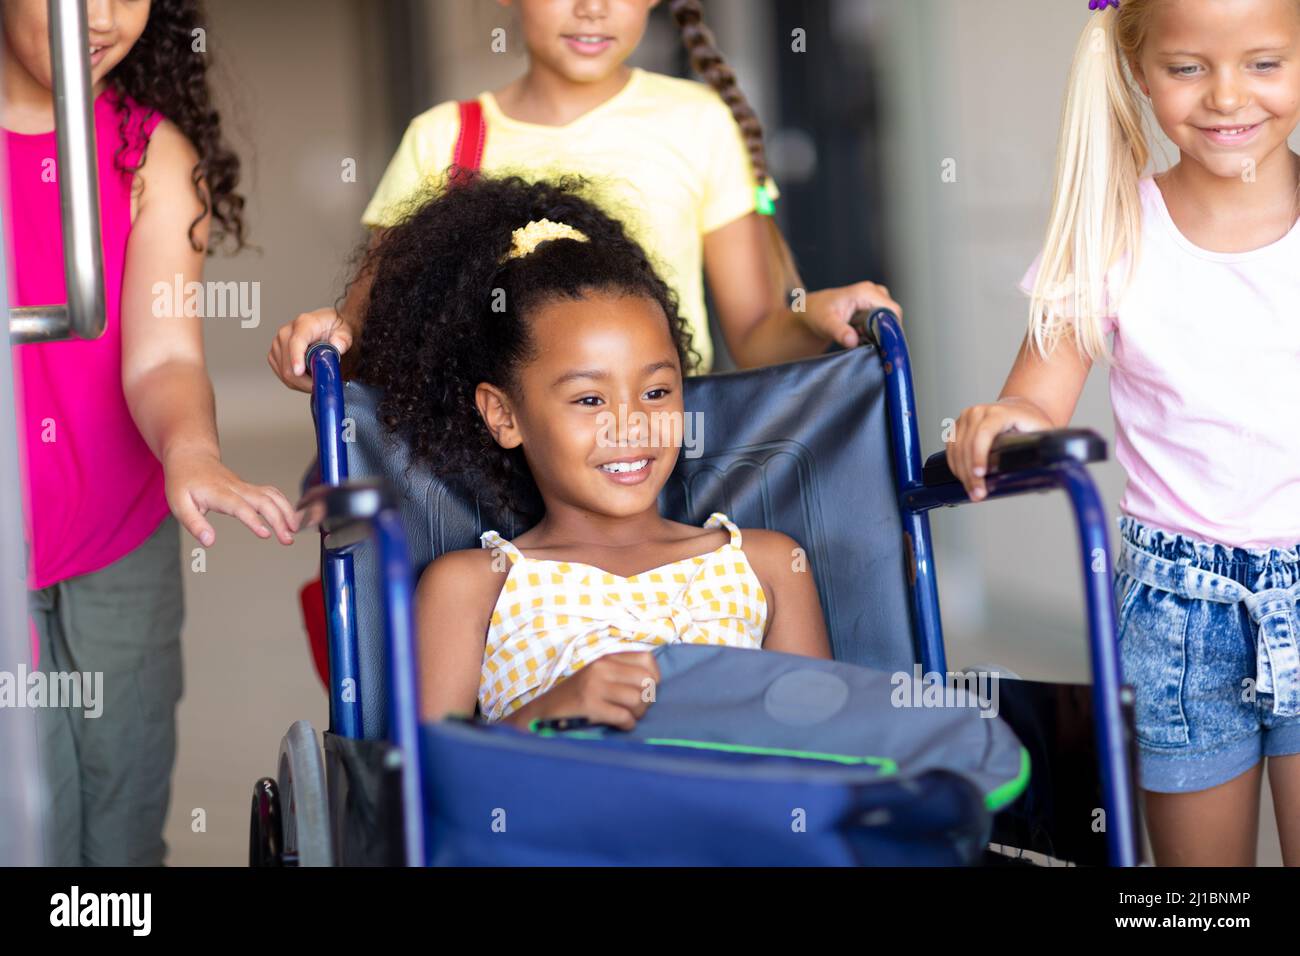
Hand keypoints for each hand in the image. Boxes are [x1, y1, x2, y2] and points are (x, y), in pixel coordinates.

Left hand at [163, 448, 299, 545]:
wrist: (191, 457)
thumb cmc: (183, 480)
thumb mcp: (179, 505)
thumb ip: (195, 524)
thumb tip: (209, 541)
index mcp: (218, 493)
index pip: (240, 507)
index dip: (254, 520)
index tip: (266, 534)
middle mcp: (236, 488)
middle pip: (264, 501)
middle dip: (280, 519)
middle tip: (287, 539)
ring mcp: (245, 486)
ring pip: (273, 495)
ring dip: (287, 511)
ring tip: (294, 530)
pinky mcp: (249, 488)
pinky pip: (272, 493)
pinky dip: (285, 504)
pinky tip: (290, 517)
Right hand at [267, 307, 353, 391]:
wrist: (326, 326)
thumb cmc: (333, 328)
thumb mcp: (345, 331)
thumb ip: (342, 339)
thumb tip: (336, 347)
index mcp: (304, 324)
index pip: (296, 342)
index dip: (296, 358)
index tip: (299, 371)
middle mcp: (286, 332)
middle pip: (288, 364)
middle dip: (305, 381)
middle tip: (321, 384)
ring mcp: (278, 344)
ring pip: (284, 373)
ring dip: (301, 383)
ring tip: (316, 378)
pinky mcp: (275, 355)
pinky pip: (281, 375)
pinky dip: (295, 381)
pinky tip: (307, 377)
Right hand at [510, 651, 660, 730]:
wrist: (542, 714)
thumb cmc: (576, 699)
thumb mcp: (599, 678)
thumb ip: (622, 675)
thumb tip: (653, 684)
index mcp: (606, 659)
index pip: (647, 660)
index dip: (653, 678)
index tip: (644, 692)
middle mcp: (601, 668)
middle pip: (647, 680)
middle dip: (648, 700)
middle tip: (636, 710)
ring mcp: (594, 685)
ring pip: (637, 699)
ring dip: (637, 714)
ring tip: (626, 718)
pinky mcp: (589, 704)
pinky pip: (624, 716)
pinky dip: (626, 725)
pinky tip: (618, 726)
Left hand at [800, 282, 902, 348]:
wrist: (810, 311)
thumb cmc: (816, 314)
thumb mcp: (825, 324)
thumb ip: (839, 332)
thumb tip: (852, 340)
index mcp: (866, 292)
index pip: (893, 311)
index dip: (891, 329)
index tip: (881, 345)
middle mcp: (874, 293)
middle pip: (893, 317)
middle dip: (885, 333)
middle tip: (868, 344)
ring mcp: (875, 300)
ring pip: (889, 321)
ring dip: (880, 334)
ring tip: (863, 341)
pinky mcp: (873, 308)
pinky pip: (883, 322)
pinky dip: (876, 333)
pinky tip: (863, 339)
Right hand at [949, 398, 1054, 501]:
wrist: (1022, 408)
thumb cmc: (1033, 422)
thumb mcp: (1044, 432)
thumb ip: (1046, 450)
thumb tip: (1048, 476)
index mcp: (1000, 412)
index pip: (984, 433)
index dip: (979, 454)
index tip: (981, 474)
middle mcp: (979, 412)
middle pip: (967, 444)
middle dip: (971, 473)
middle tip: (978, 493)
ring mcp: (966, 417)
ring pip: (956, 448)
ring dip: (961, 472)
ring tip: (973, 491)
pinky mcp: (958, 425)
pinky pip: (950, 447)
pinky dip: (955, 464)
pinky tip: (963, 478)